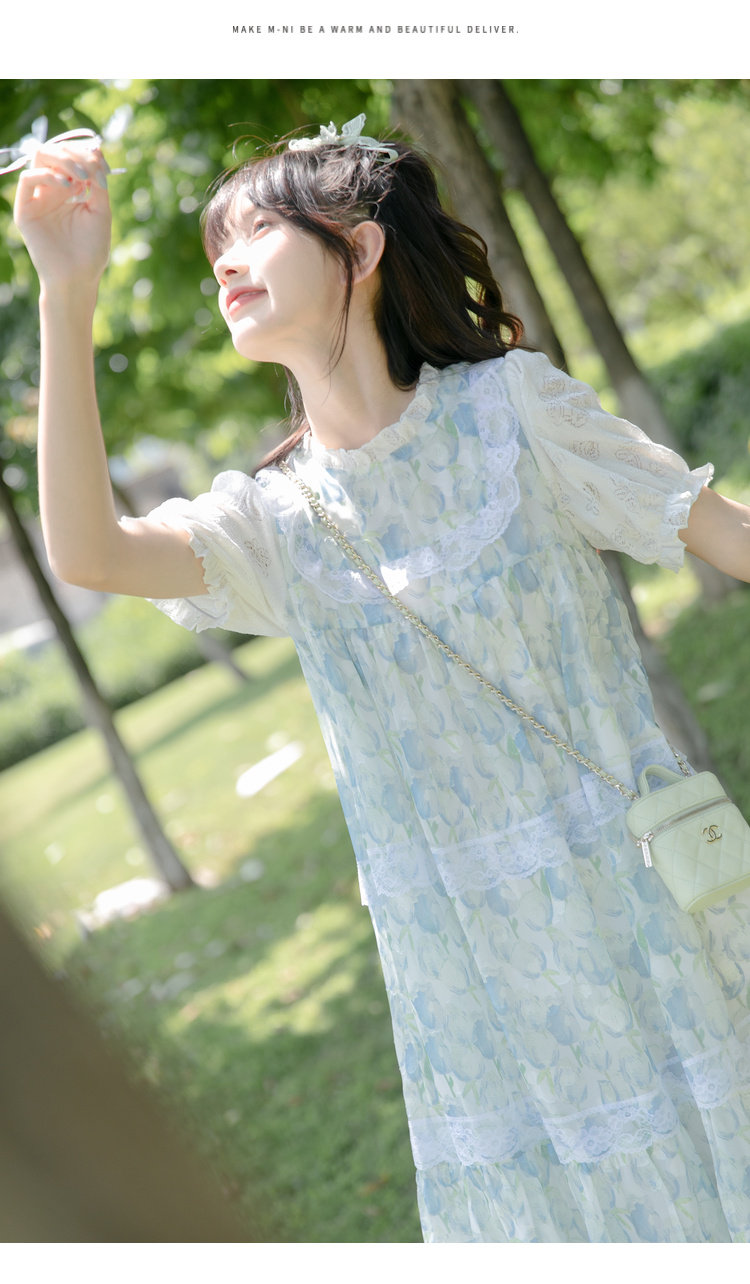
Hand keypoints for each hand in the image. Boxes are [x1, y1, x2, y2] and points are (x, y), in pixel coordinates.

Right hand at [12, 138, 111, 289]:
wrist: (78, 278)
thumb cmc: (91, 249)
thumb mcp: (101, 210)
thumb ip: (97, 180)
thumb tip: (95, 149)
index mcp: (71, 189)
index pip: (72, 155)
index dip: (87, 154)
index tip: (104, 168)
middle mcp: (52, 189)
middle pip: (55, 152)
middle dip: (74, 154)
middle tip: (89, 171)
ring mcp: (37, 198)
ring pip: (40, 158)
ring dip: (62, 160)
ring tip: (80, 176)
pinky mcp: (25, 210)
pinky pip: (27, 180)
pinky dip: (47, 176)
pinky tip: (65, 187)